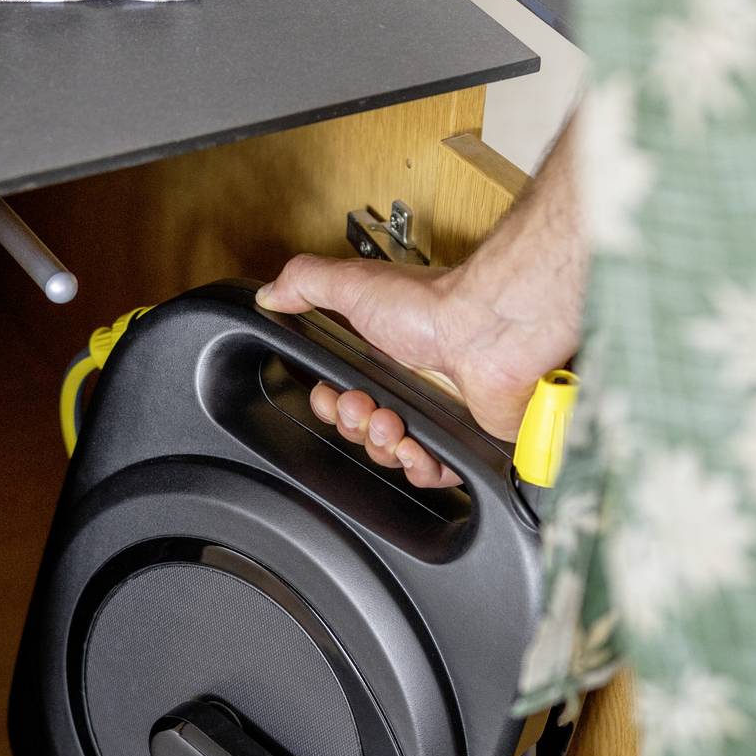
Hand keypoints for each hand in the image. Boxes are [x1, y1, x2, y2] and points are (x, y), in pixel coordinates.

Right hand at [254, 254, 550, 488]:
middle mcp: (411, 382)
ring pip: (392, 453)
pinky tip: (414, 448)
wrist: (486, 332)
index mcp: (385, 352)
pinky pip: (430, 472)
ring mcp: (437, 412)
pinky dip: (418, 467)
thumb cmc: (432, 307)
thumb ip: (306, 283)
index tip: (329, 396)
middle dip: (353, 423)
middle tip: (363, 406)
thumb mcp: (354, 283)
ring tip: (391, 423)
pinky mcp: (462, 438)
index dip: (330, 403)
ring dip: (382, 445)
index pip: (343, 392)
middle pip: (363, 427)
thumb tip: (270, 293)